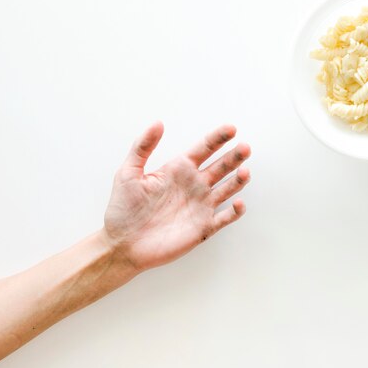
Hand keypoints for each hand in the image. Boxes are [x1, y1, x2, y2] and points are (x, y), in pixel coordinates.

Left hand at [103, 122, 250, 271]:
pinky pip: (225, 217)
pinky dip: (235, 211)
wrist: (122, 244)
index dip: (218, 138)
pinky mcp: (204, 227)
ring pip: (228, 189)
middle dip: (234, 156)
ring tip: (245, 172)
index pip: (204, 148)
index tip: (231, 129)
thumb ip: (143, 146)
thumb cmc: (123, 209)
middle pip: (222, 166)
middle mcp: (195, 185)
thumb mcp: (128, 172)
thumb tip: (158, 123)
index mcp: (180, 169)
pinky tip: (238, 203)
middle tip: (244, 147)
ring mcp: (201, 205)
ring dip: (239, 180)